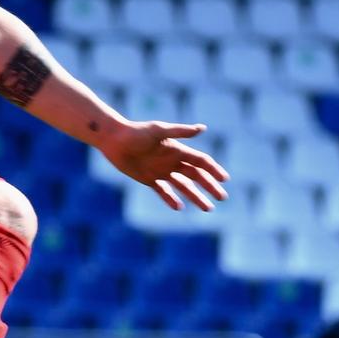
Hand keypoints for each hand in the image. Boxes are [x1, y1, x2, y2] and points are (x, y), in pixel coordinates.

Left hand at [96, 120, 229, 211]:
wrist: (114, 139)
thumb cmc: (136, 132)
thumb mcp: (159, 130)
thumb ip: (180, 132)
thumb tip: (203, 128)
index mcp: (178, 150)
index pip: (201, 161)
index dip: (214, 169)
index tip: (224, 179)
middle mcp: (172, 161)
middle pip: (197, 176)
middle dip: (210, 186)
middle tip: (222, 197)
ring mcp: (161, 171)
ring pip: (184, 187)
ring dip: (196, 196)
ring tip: (208, 208)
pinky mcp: (149, 179)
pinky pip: (164, 192)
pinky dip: (171, 199)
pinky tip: (179, 207)